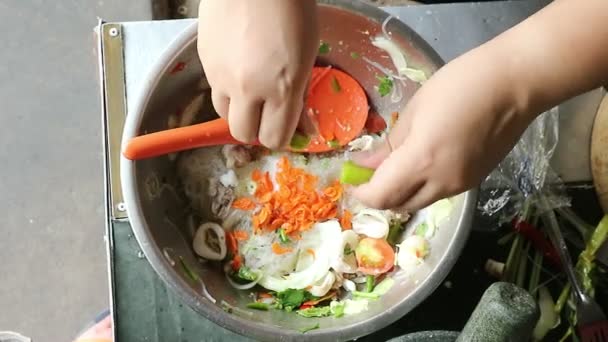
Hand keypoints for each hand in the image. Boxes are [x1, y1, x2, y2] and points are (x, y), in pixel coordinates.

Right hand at [197, 0, 318, 148]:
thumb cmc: (291, 10)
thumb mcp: (308, 55)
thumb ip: (301, 94)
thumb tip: (305, 128)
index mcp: (281, 88)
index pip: (274, 138)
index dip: (280, 137)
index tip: (284, 127)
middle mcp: (248, 88)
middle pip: (244, 134)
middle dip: (257, 128)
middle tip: (267, 112)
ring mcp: (221, 75)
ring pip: (224, 114)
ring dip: (238, 109)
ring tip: (250, 87)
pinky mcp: (204, 60)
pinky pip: (214, 87)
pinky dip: (227, 86)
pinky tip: (238, 64)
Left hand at [352, 45, 532, 210]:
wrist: (515, 84)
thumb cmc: (459, 85)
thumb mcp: (415, 110)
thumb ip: (389, 144)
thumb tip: (366, 164)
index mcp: (421, 161)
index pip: (380, 196)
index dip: (362, 193)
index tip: (351, 178)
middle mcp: (441, 183)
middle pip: (399, 205)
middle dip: (379, 195)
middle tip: (369, 173)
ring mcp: (460, 186)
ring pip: (419, 202)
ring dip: (401, 192)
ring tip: (395, 167)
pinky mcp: (475, 182)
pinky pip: (438, 193)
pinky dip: (422, 187)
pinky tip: (421, 166)